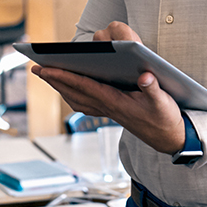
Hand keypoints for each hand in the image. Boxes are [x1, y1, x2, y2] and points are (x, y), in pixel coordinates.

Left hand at [32, 22, 184, 153]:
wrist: (170, 139)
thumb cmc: (166, 119)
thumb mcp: (164, 103)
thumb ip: (154, 89)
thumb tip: (145, 76)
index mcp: (116, 103)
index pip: (84, 87)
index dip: (64, 77)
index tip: (46, 68)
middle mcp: (108, 108)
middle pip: (74, 92)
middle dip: (54, 80)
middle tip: (35, 68)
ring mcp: (108, 111)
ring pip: (77, 99)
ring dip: (60, 87)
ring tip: (48, 75)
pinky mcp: (112, 112)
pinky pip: (85, 102)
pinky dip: (73, 94)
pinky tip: (70, 88)